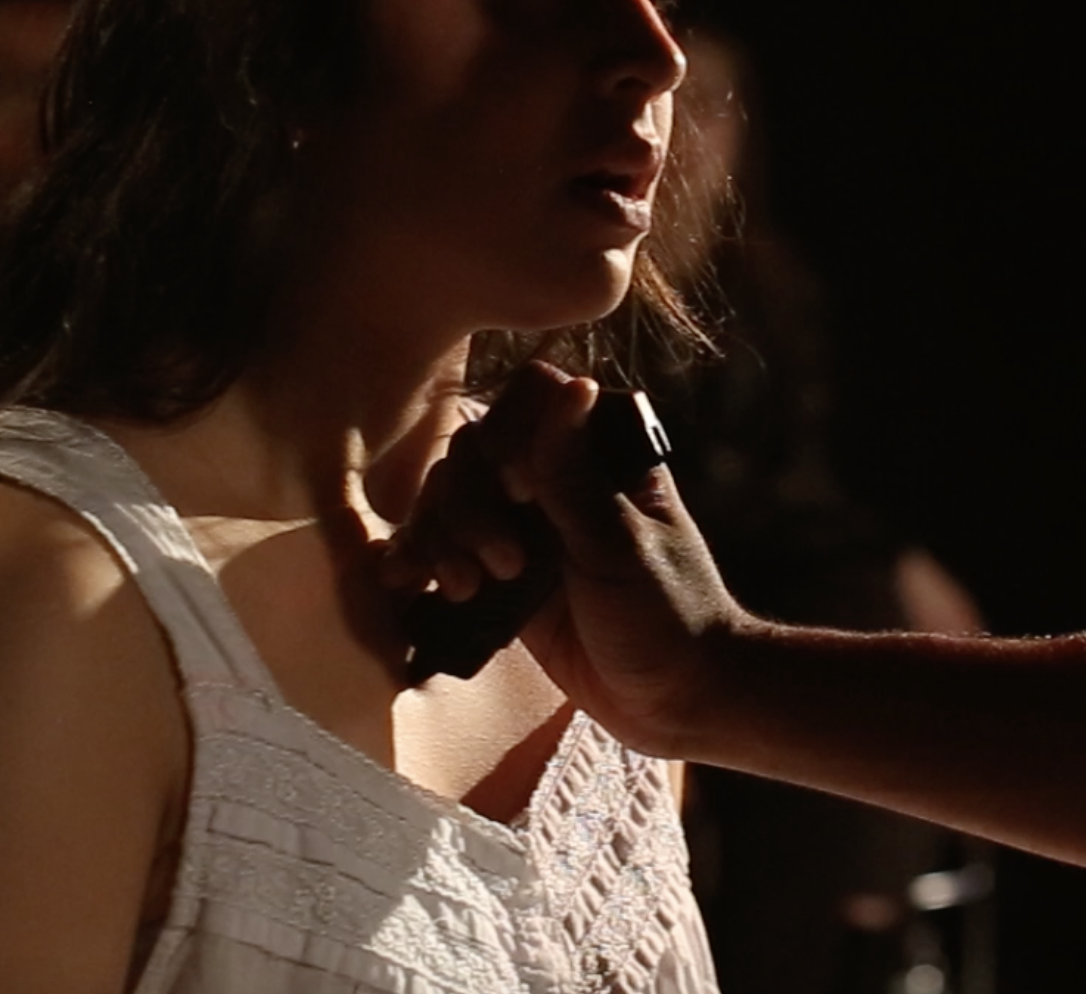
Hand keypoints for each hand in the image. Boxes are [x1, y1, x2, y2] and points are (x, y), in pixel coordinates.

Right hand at [381, 363, 750, 752]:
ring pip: (449, 500)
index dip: (508, 435)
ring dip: (440, 537)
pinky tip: (408, 581)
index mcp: (601, 454)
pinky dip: (419, 560)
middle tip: (507, 565)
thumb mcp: (621, 544)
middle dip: (469, 505)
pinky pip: (443, 553)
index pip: (532, 400)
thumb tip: (573, 386)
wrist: (677, 700)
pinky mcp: (501, 580)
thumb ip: (577, 473)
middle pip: (475, 451)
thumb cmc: (670, 613)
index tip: (520, 490)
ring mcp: (525, 529)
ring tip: (469, 588)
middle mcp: (557, 481)